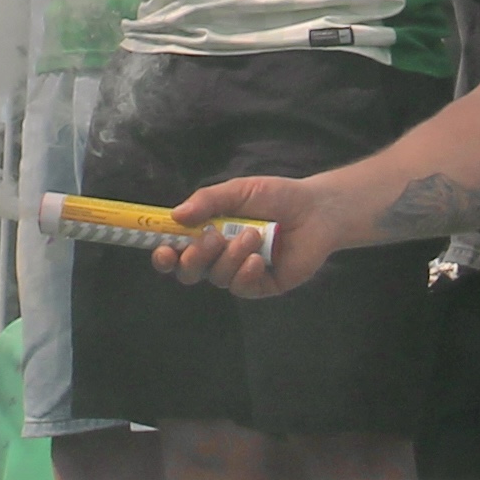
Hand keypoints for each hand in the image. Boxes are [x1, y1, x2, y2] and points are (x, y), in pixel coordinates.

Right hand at [152, 174, 341, 297]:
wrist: (316, 210)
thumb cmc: (275, 196)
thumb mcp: (238, 191)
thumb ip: (207, 201)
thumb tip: (175, 215)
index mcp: (207, 232)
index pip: (175, 250)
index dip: (164, 255)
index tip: (162, 250)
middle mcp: (219, 256)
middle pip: (189, 271)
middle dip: (195, 258)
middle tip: (213, 238)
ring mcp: (239, 273)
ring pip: (217, 277)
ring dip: (231, 257)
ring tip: (253, 235)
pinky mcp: (261, 286)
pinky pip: (241, 288)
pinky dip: (246, 273)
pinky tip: (259, 258)